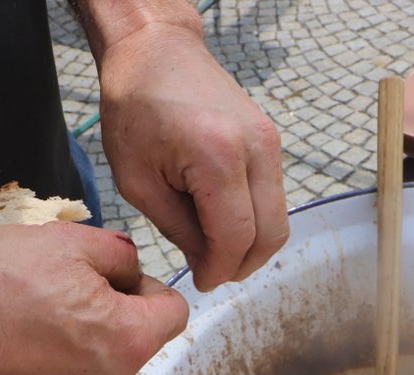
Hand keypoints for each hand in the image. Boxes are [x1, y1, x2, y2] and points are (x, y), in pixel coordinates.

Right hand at [0, 221, 187, 374]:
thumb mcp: (68, 241)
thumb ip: (120, 253)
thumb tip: (133, 268)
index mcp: (128, 341)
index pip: (175, 312)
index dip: (149, 286)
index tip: (116, 276)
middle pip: (135, 341)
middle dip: (113, 313)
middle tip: (65, 288)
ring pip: (98, 365)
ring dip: (80, 341)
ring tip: (32, 315)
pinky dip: (47, 366)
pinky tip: (13, 345)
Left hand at [97, 23, 288, 290]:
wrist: (156, 51)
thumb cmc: (135, 107)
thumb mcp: (138, 180)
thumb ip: (177, 229)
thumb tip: (206, 264)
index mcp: (218, 157)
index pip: (237, 237)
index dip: (221, 270)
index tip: (203, 284)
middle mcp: (257, 150)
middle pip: (271, 234)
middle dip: (243, 265)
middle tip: (212, 274)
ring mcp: (271, 143)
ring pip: (279, 219)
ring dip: (252, 245)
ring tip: (215, 251)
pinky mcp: (272, 141)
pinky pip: (274, 197)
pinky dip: (255, 220)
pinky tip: (222, 222)